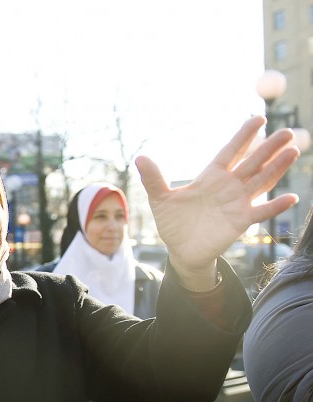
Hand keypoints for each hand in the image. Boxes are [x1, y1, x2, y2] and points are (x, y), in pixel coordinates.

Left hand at [136, 116, 299, 289]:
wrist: (181, 250)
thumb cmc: (173, 223)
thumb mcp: (160, 199)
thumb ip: (153, 179)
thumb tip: (140, 157)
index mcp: (210, 177)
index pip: (230, 152)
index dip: (243, 136)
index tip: (258, 119)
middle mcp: (228, 187)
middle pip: (252, 162)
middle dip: (269, 147)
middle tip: (287, 131)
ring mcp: (237, 203)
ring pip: (261, 181)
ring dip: (277, 168)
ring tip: (293, 151)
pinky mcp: (241, 222)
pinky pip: (262, 212)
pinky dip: (276, 206)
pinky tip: (291, 197)